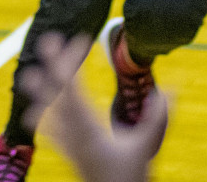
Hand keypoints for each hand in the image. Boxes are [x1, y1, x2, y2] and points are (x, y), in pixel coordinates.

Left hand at [18, 32, 167, 181]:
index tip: (79, 39)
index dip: (69, 61)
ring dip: (39, 88)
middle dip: (51, 65)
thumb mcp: (145, 145)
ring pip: (44, 109)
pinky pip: (46, 129)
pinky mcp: (65, 151)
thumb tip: (170, 88)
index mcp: (88, 129)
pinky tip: (38, 105)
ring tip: (35, 69)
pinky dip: (41, 114)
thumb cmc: (129, 177)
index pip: (72, 88)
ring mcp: (65, 142)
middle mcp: (72, 133)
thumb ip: (157, 117)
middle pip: (54, 92)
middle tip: (49, 39)